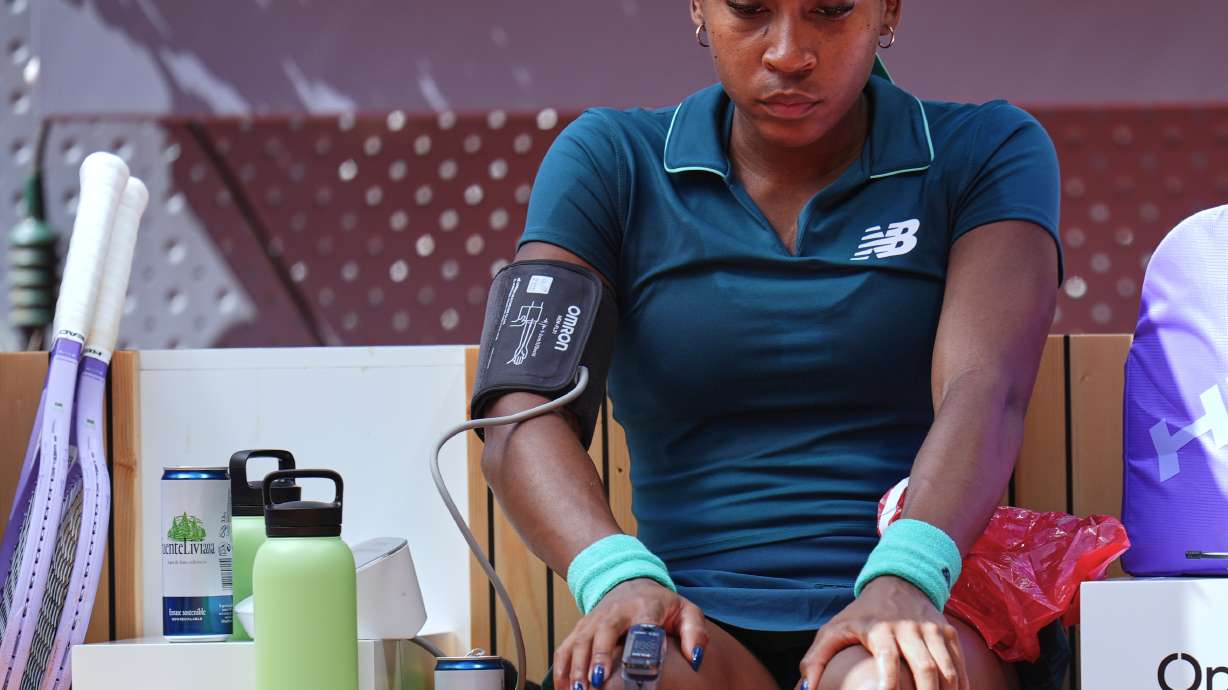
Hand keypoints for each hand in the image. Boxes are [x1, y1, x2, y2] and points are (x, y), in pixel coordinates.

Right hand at [553, 578, 708, 689]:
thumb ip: (695, 632)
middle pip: (603, 631)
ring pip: (580, 640)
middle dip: (597, 657)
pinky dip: (562, 667)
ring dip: (576, 666)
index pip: (641, 624)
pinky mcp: (581, 627)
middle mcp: (616, 612)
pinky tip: (563, 687)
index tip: (632, 664)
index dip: (635, 643)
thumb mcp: (685, 611)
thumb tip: (696, 658)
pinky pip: (566, 646)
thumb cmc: (661, 604)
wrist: (630, 581)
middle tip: (595, 682)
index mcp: (645, 607)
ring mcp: (595, 619)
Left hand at [799, 576, 967, 689]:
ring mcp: (933, 630)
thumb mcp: (834, 630)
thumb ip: (815, 659)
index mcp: (880, 629)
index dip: (889, 687)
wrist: (898, 581)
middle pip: (927, 670)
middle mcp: (910, 629)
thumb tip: (805, 689)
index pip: (888, 661)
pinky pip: (959, 666)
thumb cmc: (861, 614)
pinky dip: (960, 688)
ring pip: (948, 671)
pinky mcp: (948, 633)